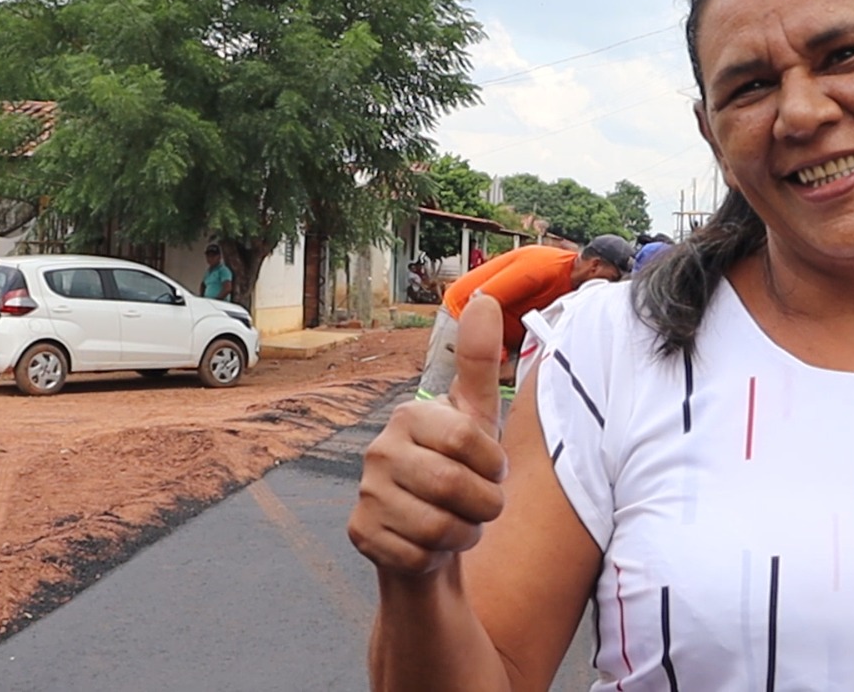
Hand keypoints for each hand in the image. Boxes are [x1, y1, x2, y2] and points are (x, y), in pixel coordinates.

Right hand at [348, 294, 506, 575]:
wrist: (428, 533)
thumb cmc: (459, 468)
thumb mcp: (476, 417)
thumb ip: (479, 362)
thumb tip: (485, 297)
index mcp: (409, 416)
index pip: (469, 440)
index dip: (493, 466)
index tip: (492, 470)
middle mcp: (378, 450)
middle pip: (455, 487)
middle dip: (484, 505)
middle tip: (481, 504)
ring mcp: (365, 493)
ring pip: (438, 528)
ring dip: (465, 532)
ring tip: (458, 521)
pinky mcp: (360, 534)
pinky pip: (418, 556)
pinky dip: (437, 557)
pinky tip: (430, 544)